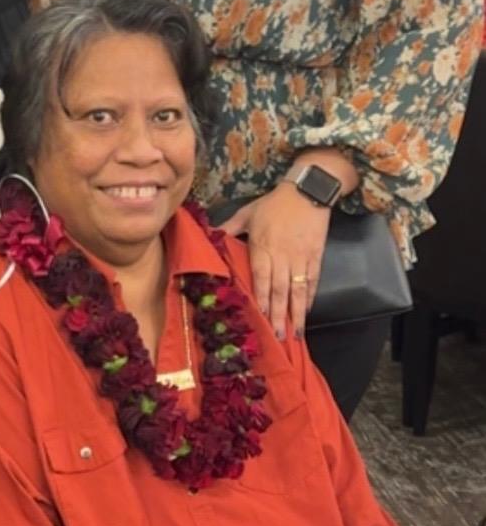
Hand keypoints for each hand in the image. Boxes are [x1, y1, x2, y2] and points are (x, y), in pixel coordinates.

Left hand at [221, 185, 330, 338]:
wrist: (308, 189)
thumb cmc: (275, 202)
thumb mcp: (248, 212)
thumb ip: (229, 227)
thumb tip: (211, 237)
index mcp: (263, 246)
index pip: (261, 277)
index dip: (262, 298)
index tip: (262, 318)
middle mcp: (282, 255)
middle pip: (280, 289)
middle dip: (279, 314)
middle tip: (278, 337)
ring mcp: (300, 257)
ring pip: (298, 289)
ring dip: (296, 313)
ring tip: (295, 333)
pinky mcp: (315, 255)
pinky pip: (312, 280)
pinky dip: (310, 297)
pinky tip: (306, 312)